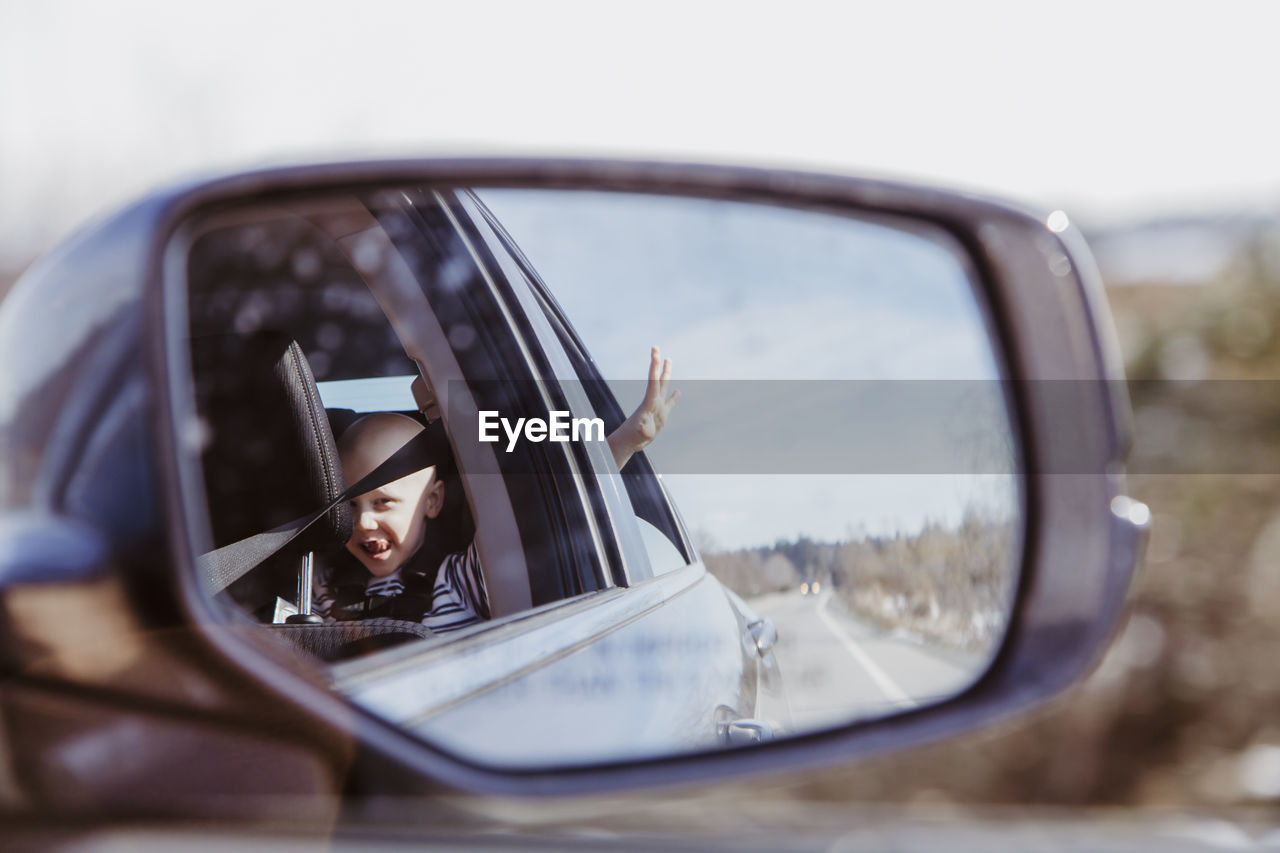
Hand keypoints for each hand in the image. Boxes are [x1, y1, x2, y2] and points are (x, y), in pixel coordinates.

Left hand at [607, 347, 680, 469]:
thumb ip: (643, 430)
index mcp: (649, 402)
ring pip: (664, 387)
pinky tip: (678, 392)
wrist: (629, 443)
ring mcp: (657, 408)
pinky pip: (669, 404)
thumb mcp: (639, 434)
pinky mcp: (660, 416)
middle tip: (656, 348)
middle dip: (657, 363)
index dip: (655, 365)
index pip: (653, 380)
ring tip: (669, 360)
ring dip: (666, 373)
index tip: (655, 352)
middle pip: (657, 379)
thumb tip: (644, 428)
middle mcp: (653, 402)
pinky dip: (674, 397)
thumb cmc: (633, 438)